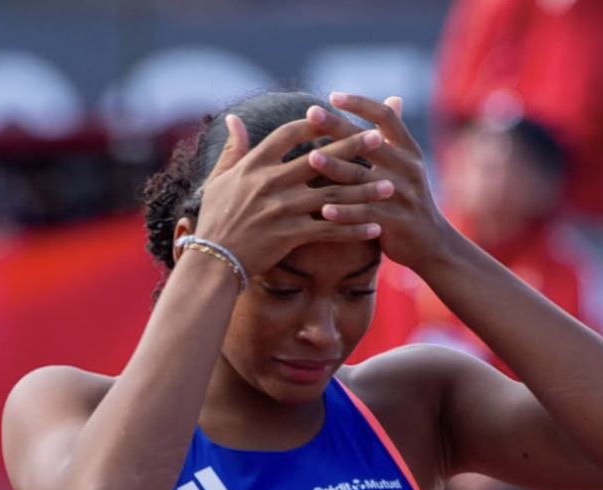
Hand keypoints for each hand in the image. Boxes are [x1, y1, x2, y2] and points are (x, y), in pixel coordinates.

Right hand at [188, 110, 396, 276]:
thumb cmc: (214, 220)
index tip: (337, 114)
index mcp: (255, 165)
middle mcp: (271, 183)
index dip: (315, 123)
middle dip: (351, 147)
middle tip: (378, 138)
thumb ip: (232, 149)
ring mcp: (282, 209)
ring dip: (363, 191)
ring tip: (390, 186)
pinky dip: (353, 229)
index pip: (290, 134)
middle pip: (320, 159)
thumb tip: (233, 119)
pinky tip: (375, 227)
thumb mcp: (219, 180)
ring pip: (332, 196)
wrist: (212, 261)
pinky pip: (329, 231)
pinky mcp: (290, 236)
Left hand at [302, 92, 450, 271]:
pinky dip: (345, 213)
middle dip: (338, 126)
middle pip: (368, 142)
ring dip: (336, 167)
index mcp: (408, 150)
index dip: (360, 104)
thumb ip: (396, 136)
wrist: (432, 243)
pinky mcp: (396, 222)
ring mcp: (402, 195)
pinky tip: (323, 210)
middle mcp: (407, 168)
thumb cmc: (410, 200)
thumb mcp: (409, 164)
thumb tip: (393, 99)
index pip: (385, 117)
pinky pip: (366, 215)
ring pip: (363, 179)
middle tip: (310, 113)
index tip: (333, 95)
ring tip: (310, 157)